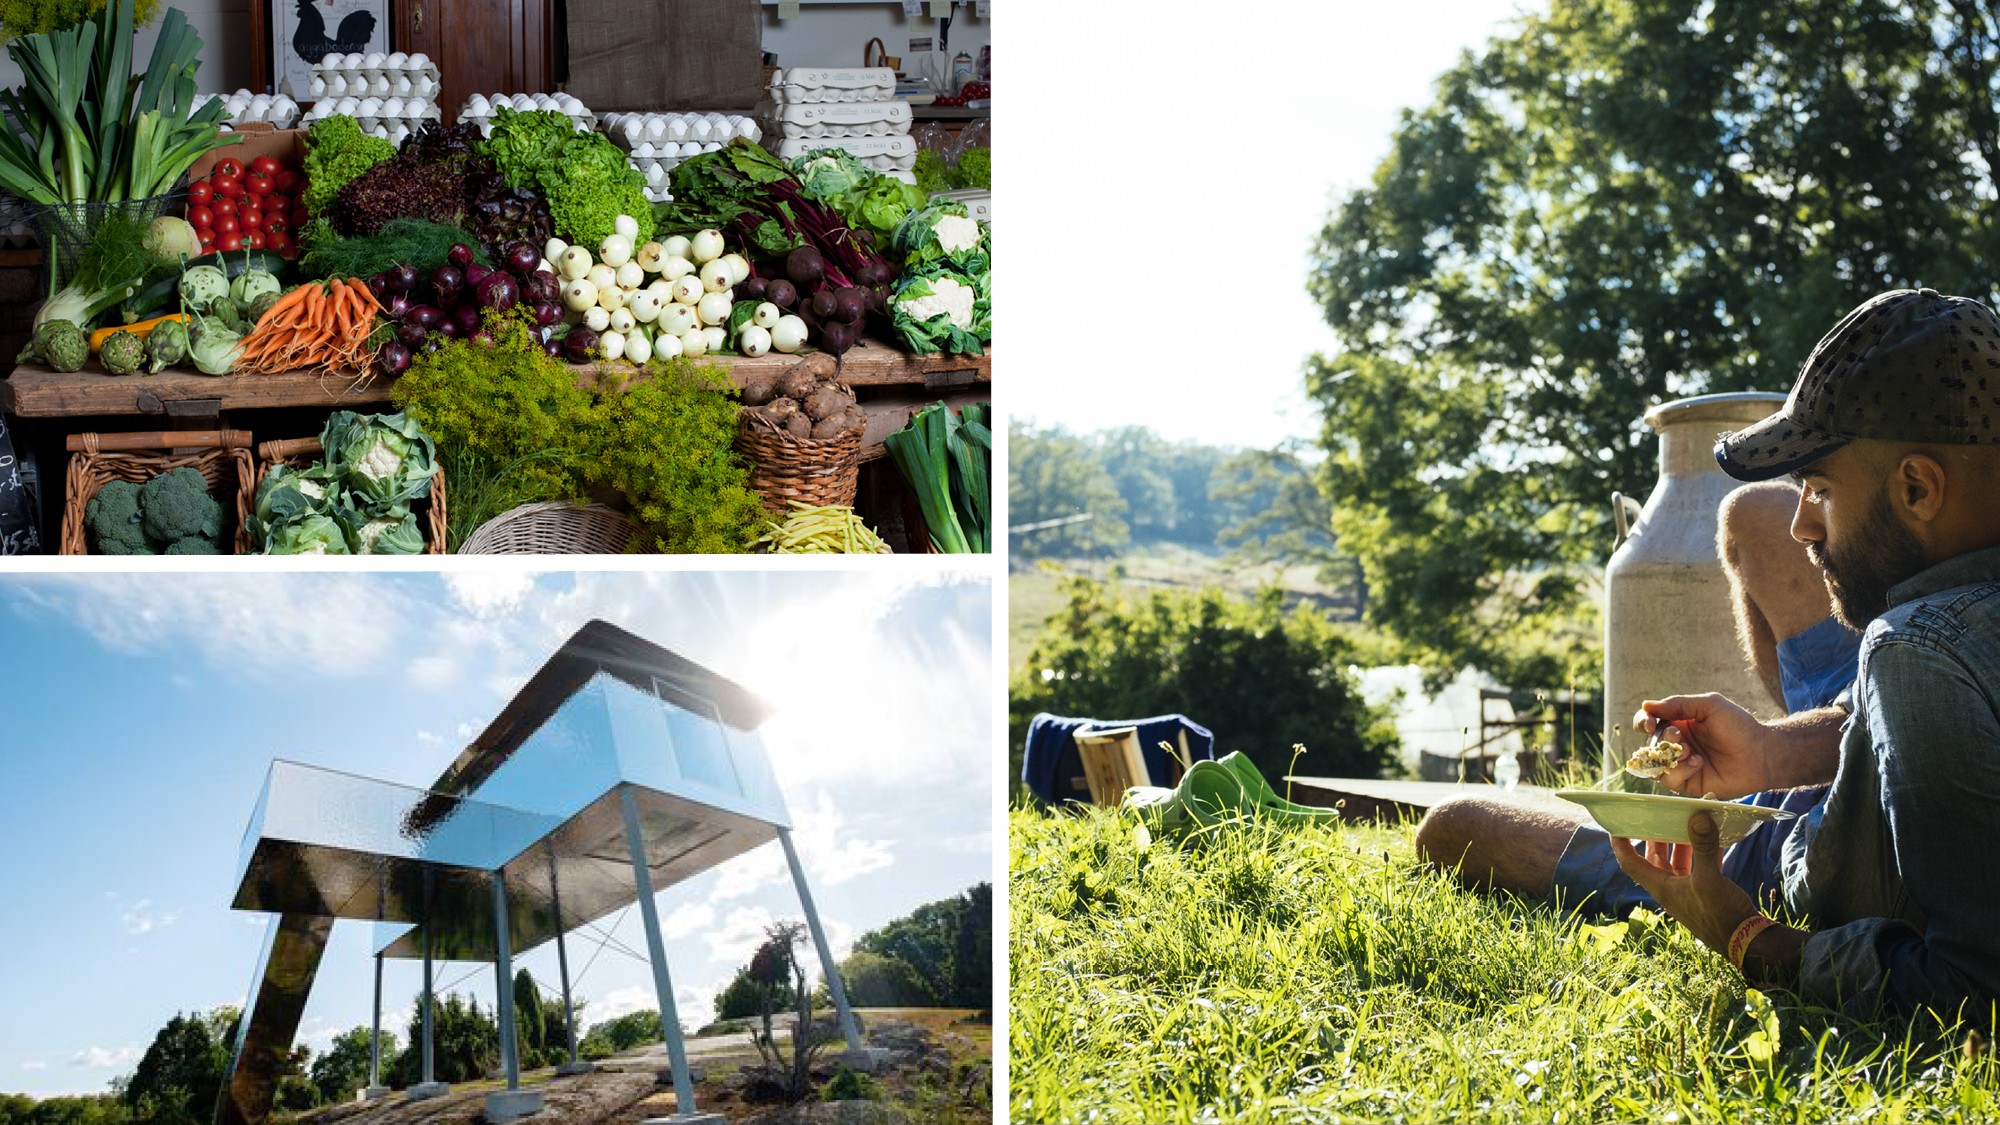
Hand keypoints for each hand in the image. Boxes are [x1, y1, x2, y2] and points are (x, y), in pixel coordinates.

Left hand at [1609, 811, 1760, 956]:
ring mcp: (1690, 892)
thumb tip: (1698, 816)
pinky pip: (1701, 867)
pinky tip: (1715, 836)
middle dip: (1655, 836)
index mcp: (1662, 887)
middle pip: (1655, 859)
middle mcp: (1671, 889)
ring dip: (1682, 842)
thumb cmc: (1722, 915)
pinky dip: (1704, 852)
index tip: (1616, 824)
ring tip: (1687, 820)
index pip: (1630, 863)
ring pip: (1679, 862)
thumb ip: (1703, 847)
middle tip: (1658, 815)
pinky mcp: (1708, 893)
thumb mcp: (1711, 879)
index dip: (1620, 844)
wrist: (1748, 943)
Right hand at [1632, 693, 1771, 799]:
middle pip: (1650, 743)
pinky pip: (1670, 779)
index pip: (1648, 722)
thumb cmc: (1739, 726)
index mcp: (1678, 723)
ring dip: (1669, 756)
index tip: (1650, 723)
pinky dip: (1681, 770)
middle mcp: (1677, 744)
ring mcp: (1681, 765)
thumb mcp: (1709, 705)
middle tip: (1679, 736)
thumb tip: (1646, 706)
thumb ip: (1678, 704)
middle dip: (1661, 739)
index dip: (1643, 722)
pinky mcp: (1688, 783)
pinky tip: (1699, 763)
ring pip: (1656, 764)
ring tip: (1690, 752)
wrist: (1761, 754)